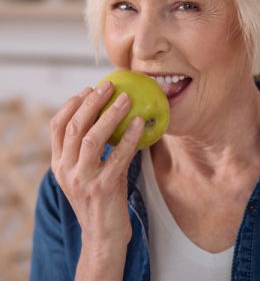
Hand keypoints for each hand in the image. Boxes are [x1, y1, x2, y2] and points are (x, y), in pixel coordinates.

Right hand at [50, 81, 143, 253]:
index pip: (57, 126)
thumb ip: (84, 150)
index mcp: (58, 164)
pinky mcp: (104, 187)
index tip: (87, 89)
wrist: (102, 235)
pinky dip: (130, 136)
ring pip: (93, 138)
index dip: (71, 104)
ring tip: (125, 99)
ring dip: (110, 114)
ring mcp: (84, 179)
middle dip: (91, 102)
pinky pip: (119, 155)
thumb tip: (102, 115)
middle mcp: (66, 170)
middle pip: (75, 127)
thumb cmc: (97, 198)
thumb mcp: (82, 173)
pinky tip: (139, 122)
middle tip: (108, 86)